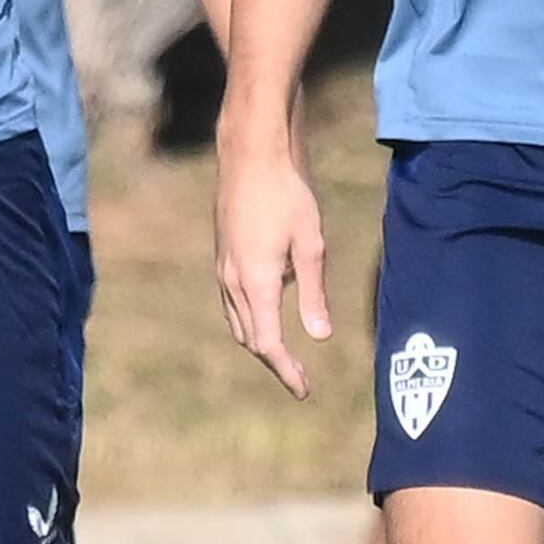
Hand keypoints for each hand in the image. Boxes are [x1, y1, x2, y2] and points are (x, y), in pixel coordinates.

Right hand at [212, 129, 333, 399]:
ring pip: (238, 321)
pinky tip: (270, 309)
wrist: (251, 153)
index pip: (268, 344)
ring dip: (259, 340)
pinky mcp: (223, 255)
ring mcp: (223, 268)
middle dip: (273, 360)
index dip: (286, 370)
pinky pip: (233, 301)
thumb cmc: (288, 193)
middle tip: (299, 377)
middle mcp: (233, 282)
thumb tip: (320, 337)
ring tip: (284, 352)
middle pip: (250, 338)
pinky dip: (251, 317)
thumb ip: (313, 294)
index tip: (304, 390)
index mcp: (256, 283)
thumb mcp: (311, 244)